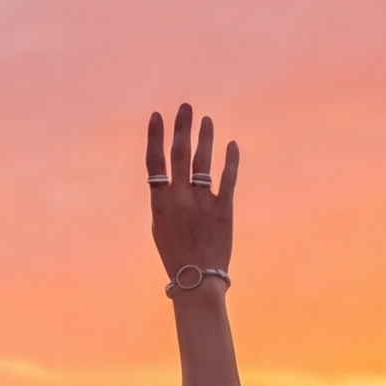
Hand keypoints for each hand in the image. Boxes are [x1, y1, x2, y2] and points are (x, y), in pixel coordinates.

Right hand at [147, 101, 238, 286]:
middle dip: (182, 128)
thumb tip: (168, 176)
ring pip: (203, 162)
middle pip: (179, 154)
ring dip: (205, 137)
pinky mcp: (223, 210)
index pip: (154, 162)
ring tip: (206, 119)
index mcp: (160, 202)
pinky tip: (231, 144)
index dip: (155, 137)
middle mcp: (179, 199)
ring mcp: (201, 203)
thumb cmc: (176, 254)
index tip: (157, 116)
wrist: (197, 279)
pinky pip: (228, 179)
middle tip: (186, 106)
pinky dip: (230, 160)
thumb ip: (163, 200)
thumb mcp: (160, 226)